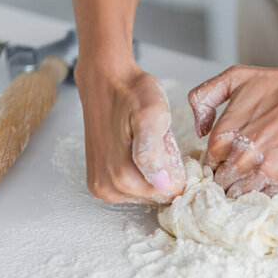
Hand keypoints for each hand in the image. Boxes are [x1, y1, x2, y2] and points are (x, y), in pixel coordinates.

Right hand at [74, 57, 184, 203]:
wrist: (106, 81)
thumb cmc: (133, 94)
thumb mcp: (151, 114)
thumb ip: (153, 148)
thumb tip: (159, 181)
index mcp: (123, 176)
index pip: (170, 192)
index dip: (178, 170)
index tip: (170, 147)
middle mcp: (109, 188)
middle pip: (158, 195)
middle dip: (165, 171)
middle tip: (159, 142)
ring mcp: (102, 188)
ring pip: (146, 193)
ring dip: (153, 172)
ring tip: (148, 145)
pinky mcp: (99, 184)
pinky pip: (132, 189)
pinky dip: (141, 173)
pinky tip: (138, 152)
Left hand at [188, 59, 277, 197]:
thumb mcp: (237, 78)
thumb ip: (204, 98)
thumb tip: (199, 131)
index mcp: (224, 137)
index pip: (208, 165)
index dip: (218, 162)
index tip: (230, 159)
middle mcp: (242, 159)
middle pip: (223, 184)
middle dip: (230, 178)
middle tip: (246, 167)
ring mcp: (267, 173)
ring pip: (243, 196)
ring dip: (249, 187)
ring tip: (262, 170)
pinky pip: (268, 198)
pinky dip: (269, 190)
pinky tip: (277, 174)